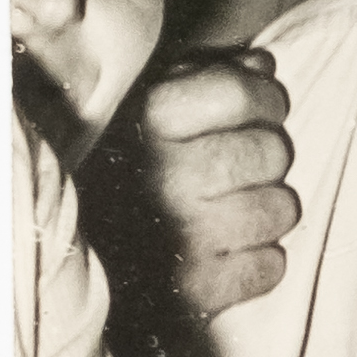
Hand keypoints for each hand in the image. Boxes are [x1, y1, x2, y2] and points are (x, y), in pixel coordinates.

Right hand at [119, 51, 297, 317]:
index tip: (258, 112)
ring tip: (232, 211)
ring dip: (268, 211)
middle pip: (273, 150)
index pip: (243, 90)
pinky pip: (269, 268)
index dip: (264, 100)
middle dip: (268, 158)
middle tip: (239, 170)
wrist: (77, 260)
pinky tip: (227, 254)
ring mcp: (185, 233)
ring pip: (279, 209)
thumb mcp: (148, 107)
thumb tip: (261, 66)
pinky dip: (259, 265)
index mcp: (151, 118)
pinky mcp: (198, 290)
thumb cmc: (123, 172)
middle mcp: (167, 173)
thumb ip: (205, 77)